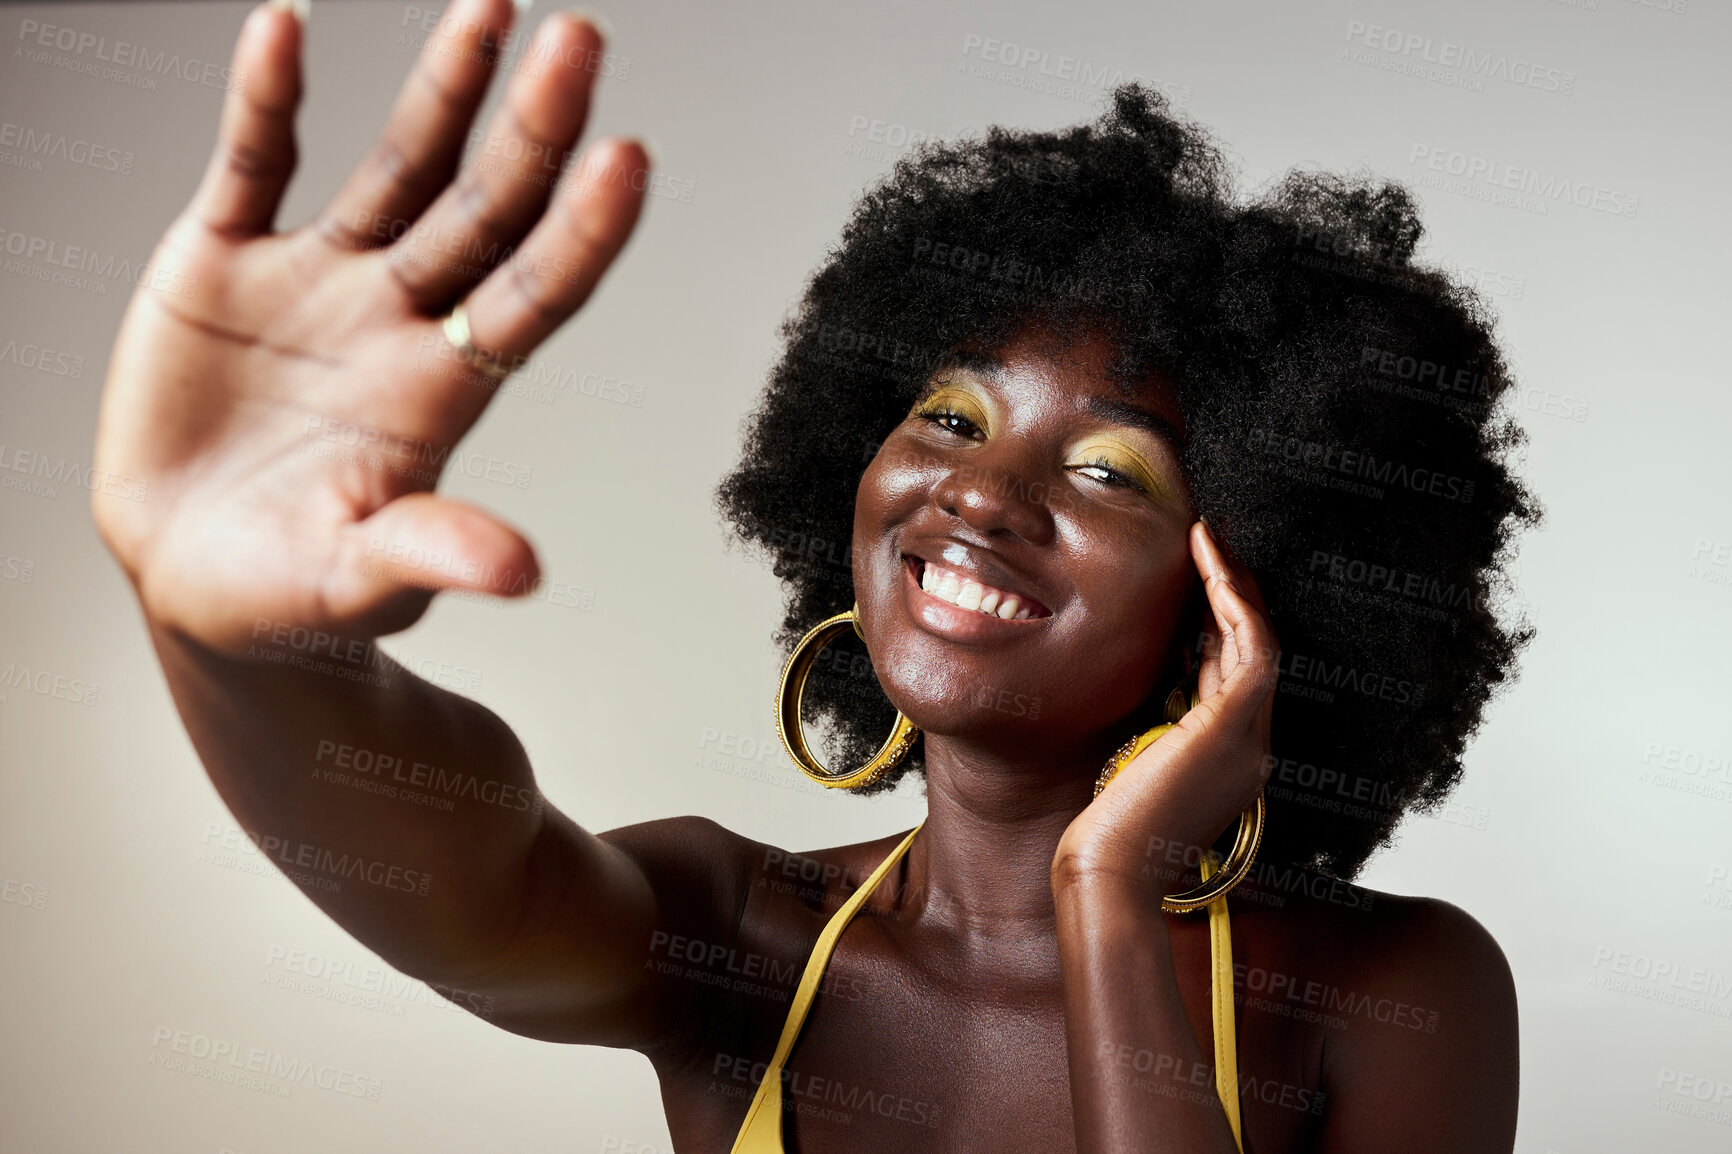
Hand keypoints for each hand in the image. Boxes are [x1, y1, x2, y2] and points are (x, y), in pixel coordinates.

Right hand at [91, 0, 646, 653]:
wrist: (191, 578)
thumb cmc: (290, 595)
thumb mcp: (356, 581)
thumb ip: (429, 553)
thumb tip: (520, 571)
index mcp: (442, 391)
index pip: (533, 295)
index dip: (581, 230)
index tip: (629, 158)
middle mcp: (399, 320)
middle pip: (485, 209)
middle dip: (534, 128)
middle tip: (582, 41)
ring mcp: (319, 283)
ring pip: (397, 168)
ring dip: (442, 89)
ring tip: (492, 10)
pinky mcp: (225, 263)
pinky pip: (252, 162)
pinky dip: (262, 99)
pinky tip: (285, 29)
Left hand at [1053, 520, 1277, 889]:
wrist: (1109, 879)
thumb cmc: (1106, 839)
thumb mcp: (1133, 771)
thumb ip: (1150, 734)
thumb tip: (1143, 696)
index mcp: (1226, 761)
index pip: (1231, 676)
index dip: (1216, 624)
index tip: (1192, 583)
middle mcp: (1249, 749)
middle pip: (1251, 652)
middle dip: (1232, 594)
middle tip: (1208, 544)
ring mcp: (1248, 740)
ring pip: (1257, 642)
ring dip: (1234, 585)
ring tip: (1207, 539)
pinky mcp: (1232, 730)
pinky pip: (1251, 650)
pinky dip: (1234, 605)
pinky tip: (1211, 569)